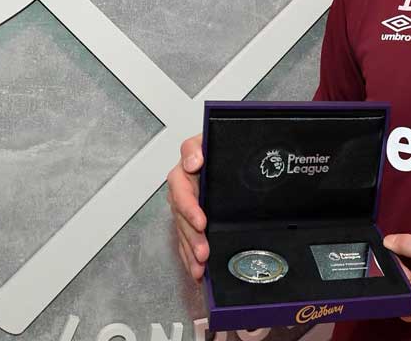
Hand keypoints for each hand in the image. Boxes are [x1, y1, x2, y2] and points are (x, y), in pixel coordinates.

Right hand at [167, 134, 207, 281]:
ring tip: (199, 266)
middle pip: (181, 211)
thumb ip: (198, 147)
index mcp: (188, 166)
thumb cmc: (220, 147)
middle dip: (191, 233)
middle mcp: (184, 186)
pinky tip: (197, 271)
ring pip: (183, 228)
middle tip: (202, 250)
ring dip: (190, 248)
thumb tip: (194, 160)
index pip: (182, 182)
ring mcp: (186, 204)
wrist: (229, 153)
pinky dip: (190, 257)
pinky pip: (187, 239)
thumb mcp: (211, 140)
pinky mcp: (192, 220)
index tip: (201, 221)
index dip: (189, 204)